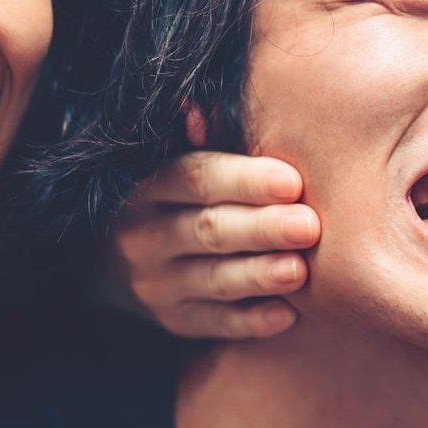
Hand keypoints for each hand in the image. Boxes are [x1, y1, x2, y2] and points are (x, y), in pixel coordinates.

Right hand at [103, 151, 319, 338]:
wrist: (118, 261)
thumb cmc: (177, 197)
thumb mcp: (176, 161)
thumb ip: (202, 138)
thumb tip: (193, 103)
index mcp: (149, 186)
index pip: (196, 178)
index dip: (244, 180)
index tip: (291, 181)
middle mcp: (146, 236)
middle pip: (209, 229)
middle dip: (262, 228)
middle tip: (309, 226)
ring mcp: (157, 284)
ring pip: (213, 280)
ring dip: (258, 275)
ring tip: (299, 271)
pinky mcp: (176, 320)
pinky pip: (215, 324)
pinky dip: (251, 322)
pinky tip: (286, 315)